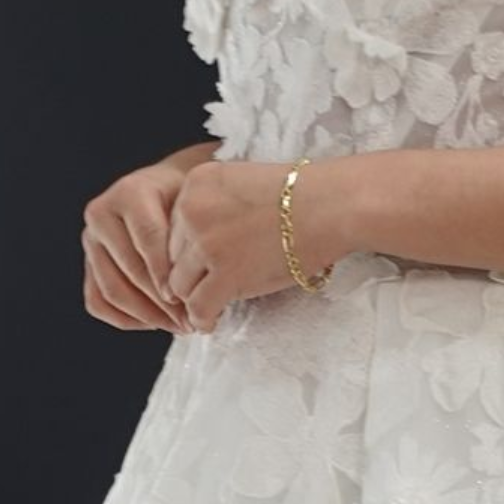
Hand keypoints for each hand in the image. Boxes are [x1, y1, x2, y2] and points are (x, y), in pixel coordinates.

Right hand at [82, 143, 221, 333]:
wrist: (167, 187)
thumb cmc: (187, 196)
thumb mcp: (194, 202)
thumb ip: (192, 233)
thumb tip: (197, 287)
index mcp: (130, 192)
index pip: (148, 237)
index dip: (167, 271)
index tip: (188, 298)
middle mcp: (102, 214)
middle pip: (129, 268)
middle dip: (162, 301)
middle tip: (190, 320)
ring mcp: (91, 239)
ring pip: (111, 290)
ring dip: (146, 315)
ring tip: (178, 326)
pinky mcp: (87, 262)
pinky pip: (97, 301)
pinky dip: (125, 318)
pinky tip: (155, 323)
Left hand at [165, 158, 340, 333]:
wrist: (332, 205)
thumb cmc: (303, 193)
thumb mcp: (245, 182)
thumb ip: (217, 205)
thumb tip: (202, 245)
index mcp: (197, 182)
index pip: (173, 225)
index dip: (186, 250)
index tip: (199, 265)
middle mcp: (193, 210)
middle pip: (170, 256)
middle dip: (187, 275)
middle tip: (201, 291)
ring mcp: (206, 243)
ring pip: (179, 285)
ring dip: (192, 300)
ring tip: (206, 309)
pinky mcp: (225, 275)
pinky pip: (198, 307)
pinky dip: (203, 319)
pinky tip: (212, 322)